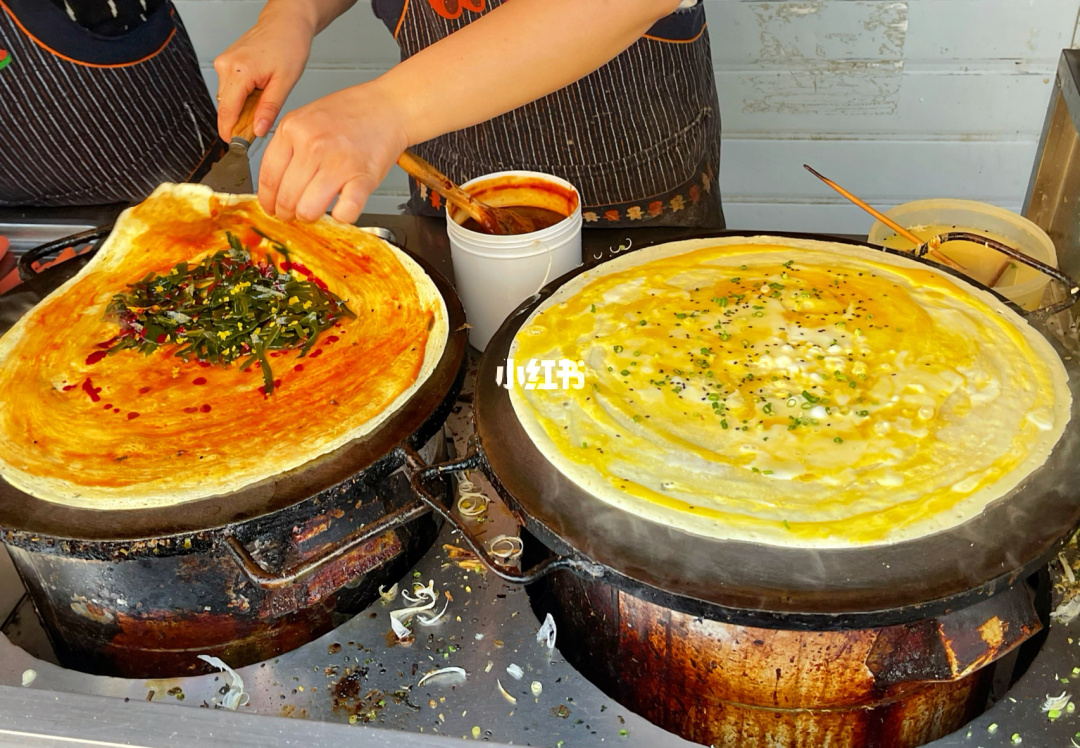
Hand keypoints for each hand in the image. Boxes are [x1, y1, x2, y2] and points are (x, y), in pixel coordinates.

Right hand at [213, 6, 314, 141]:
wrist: (286, 23)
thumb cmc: (288, 45)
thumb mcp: (285, 82)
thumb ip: (269, 108)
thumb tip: (258, 131)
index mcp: (239, 71)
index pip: (227, 110)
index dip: (229, 131)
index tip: (236, 146)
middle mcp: (226, 65)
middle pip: (225, 106)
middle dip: (239, 122)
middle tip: (258, 129)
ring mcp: (224, 62)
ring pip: (227, 98)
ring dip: (242, 109)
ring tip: (263, 104)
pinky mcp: (226, 62)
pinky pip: (230, 88)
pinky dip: (242, 97)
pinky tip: (257, 94)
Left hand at [257, 81, 410, 223]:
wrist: (388, 106)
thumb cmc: (351, 113)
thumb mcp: (307, 118)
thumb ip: (289, 146)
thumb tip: (276, 184)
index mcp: (293, 129)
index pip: (268, 176)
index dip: (267, 199)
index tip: (271, 207)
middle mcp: (312, 145)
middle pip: (286, 197)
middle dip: (287, 213)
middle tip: (292, 215)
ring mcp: (338, 162)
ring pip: (308, 209)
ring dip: (309, 217)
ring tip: (314, 213)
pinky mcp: (363, 177)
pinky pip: (345, 212)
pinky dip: (341, 217)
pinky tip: (341, 210)